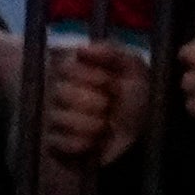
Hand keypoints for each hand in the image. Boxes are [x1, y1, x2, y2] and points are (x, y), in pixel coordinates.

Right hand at [41, 41, 152, 165]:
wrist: (142, 136)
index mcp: (77, 70)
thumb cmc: (137, 100)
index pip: (65, 66)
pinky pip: (57, 142)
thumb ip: (112, 53)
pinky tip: (94, 142)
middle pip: (60, 92)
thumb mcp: (134, 70)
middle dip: (93, 100)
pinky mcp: (53, 145)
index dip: (90, 75)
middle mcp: (60, 92)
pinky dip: (83, 143)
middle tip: (109, 105)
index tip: (109, 81)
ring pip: (59, 118)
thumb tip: (80, 49)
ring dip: (91, 123)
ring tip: (105, 125)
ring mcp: (54, 119)